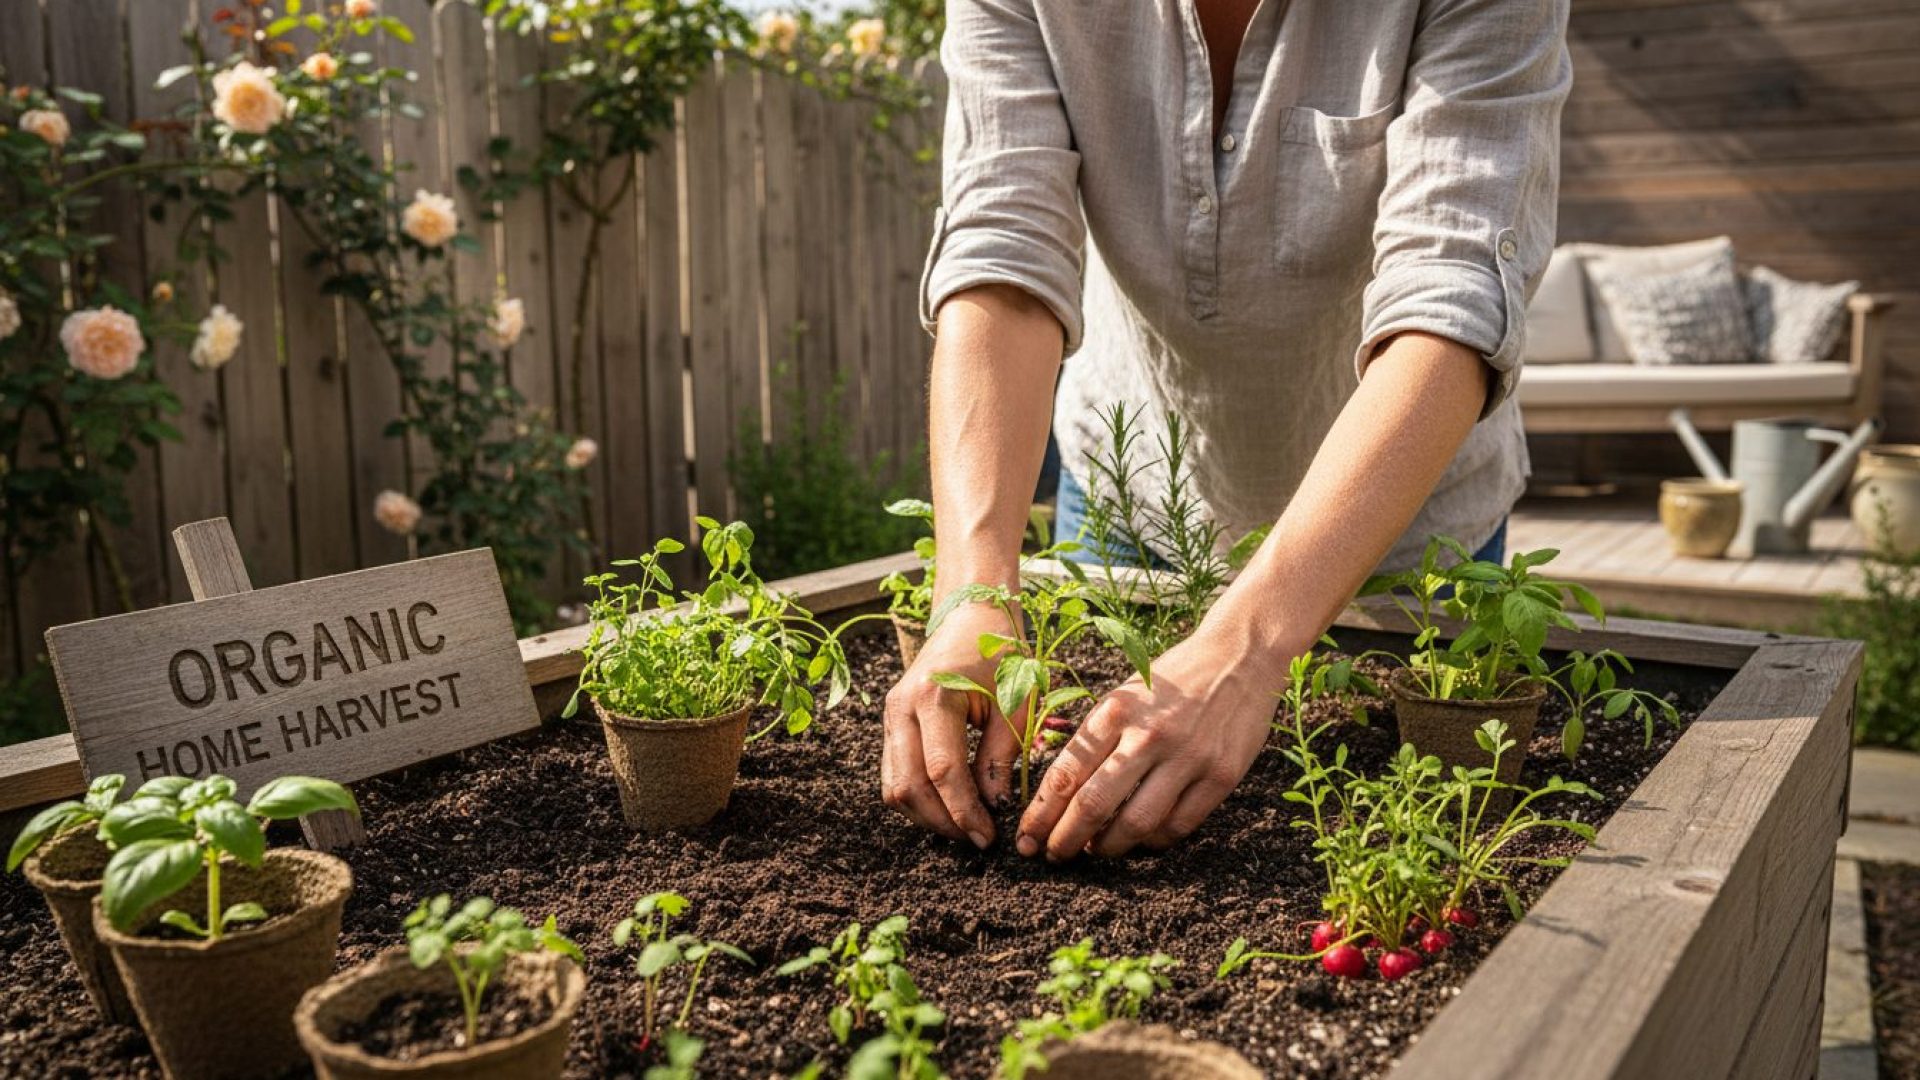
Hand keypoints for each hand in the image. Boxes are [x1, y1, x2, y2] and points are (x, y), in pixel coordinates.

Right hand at [881, 601, 1025, 847]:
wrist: (970, 617)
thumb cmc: (1001, 654)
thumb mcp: (1017, 702)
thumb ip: (1002, 755)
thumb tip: (995, 806)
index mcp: (935, 696)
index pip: (942, 771)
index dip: (964, 811)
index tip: (989, 837)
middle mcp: (902, 707)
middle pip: (908, 785)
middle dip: (943, 822)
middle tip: (978, 839)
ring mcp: (890, 716)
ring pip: (894, 786)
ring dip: (927, 815)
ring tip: (965, 826)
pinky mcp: (890, 724)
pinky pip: (894, 774)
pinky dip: (918, 798)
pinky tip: (949, 806)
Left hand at [1016, 625, 1290, 859]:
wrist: (1239, 656)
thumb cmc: (1172, 680)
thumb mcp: (1124, 694)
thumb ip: (1096, 737)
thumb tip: (1060, 793)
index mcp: (1116, 711)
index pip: (1066, 775)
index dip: (1041, 814)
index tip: (1027, 837)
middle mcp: (1149, 735)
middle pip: (1093, 806)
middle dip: (1064, 839)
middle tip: (1051, 855)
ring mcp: (1188, 757)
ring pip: (1136, 825)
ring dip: (1108, 847)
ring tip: (1095, 849)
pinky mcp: (1221, 776)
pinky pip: (1178, 826)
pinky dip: (1153, 842)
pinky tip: (1140, 840)